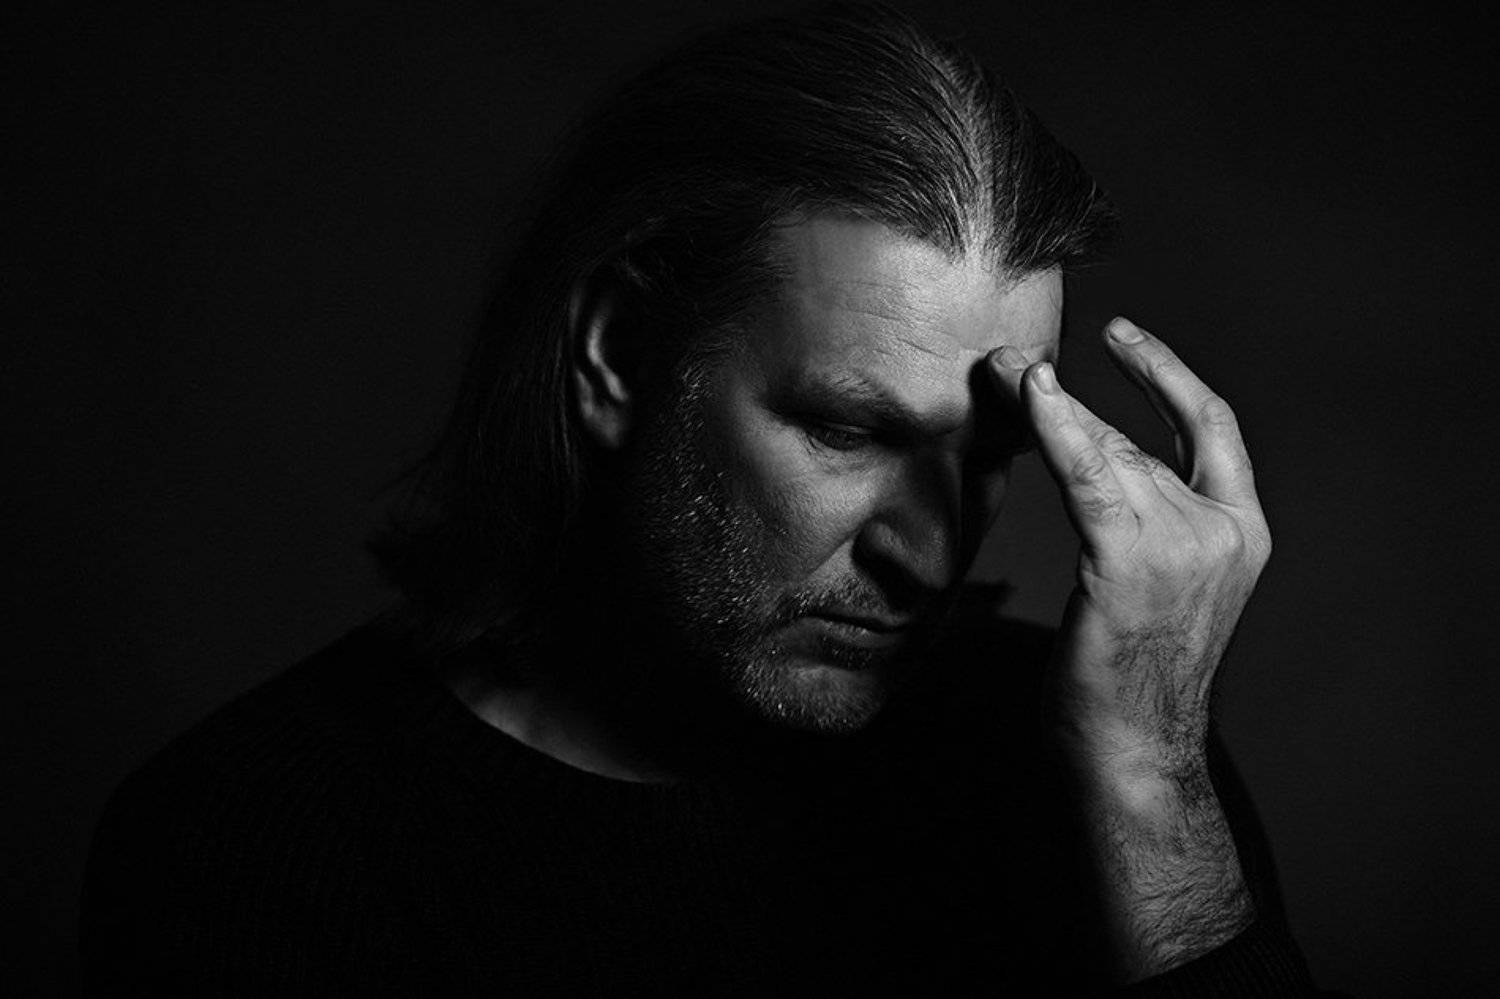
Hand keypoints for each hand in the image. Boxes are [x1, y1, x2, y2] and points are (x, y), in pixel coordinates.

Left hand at [989, 316, 1270, 774]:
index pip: (1210, 426)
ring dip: (1048, 403)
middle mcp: (1223, 530)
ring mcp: (1184, 545)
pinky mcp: (1131, 563)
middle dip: (1071, 397)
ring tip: (1002, 368)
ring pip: (1108, 449)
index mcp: (1241, 532)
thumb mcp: (1150, 582)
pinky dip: (1056, 428)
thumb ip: (1135, 518)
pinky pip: (1087, 476)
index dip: (1167, 373)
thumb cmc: (1130, 677)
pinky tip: (1030, 391)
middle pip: (1138, 437)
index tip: (1124, 336)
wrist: (1135, 753)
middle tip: (1014, 359)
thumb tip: (1082, 454)